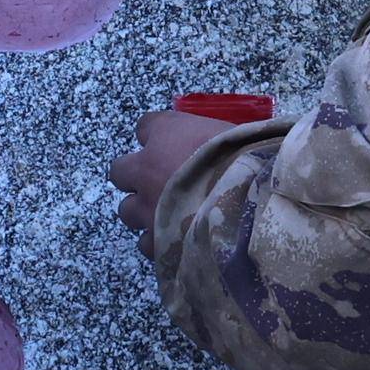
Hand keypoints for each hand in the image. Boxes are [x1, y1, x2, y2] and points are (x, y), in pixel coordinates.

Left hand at [102, 101, 245, 237]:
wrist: (249, 201)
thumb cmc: (249, 160)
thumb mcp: (237, 135)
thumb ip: (217, 142)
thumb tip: (225, 151)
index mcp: (167, 134)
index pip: (146, 126)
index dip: (159, 136)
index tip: (172, 143)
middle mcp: (146, 168)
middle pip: (120, 170)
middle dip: (137, 178)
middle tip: (162, 184)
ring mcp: (146, 208)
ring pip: (127, 211)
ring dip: (144, 212)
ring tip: (170, 218)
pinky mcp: (154, 241)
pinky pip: (146, 244)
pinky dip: (159, 243)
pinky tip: (179, 243)